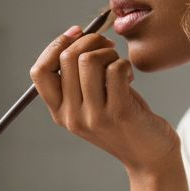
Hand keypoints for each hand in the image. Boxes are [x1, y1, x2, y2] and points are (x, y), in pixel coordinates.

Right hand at [29, 25, 179, 174]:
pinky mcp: (119, 113)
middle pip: (67, 58)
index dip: (55, 45)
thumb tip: (76, 34)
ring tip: (119, 64)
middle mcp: (72, 116)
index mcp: (60, 113)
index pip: (39, 72)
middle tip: (108, 47)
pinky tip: (130, 77)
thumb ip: (78, 77)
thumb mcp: (92, 103)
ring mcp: (94, 116)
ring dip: (108, 52)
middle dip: (90, 41)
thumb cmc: (124, 121)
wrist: (150, 157)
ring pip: (89, 60)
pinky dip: (125, 64)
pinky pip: (115, 69)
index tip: (76, 33)